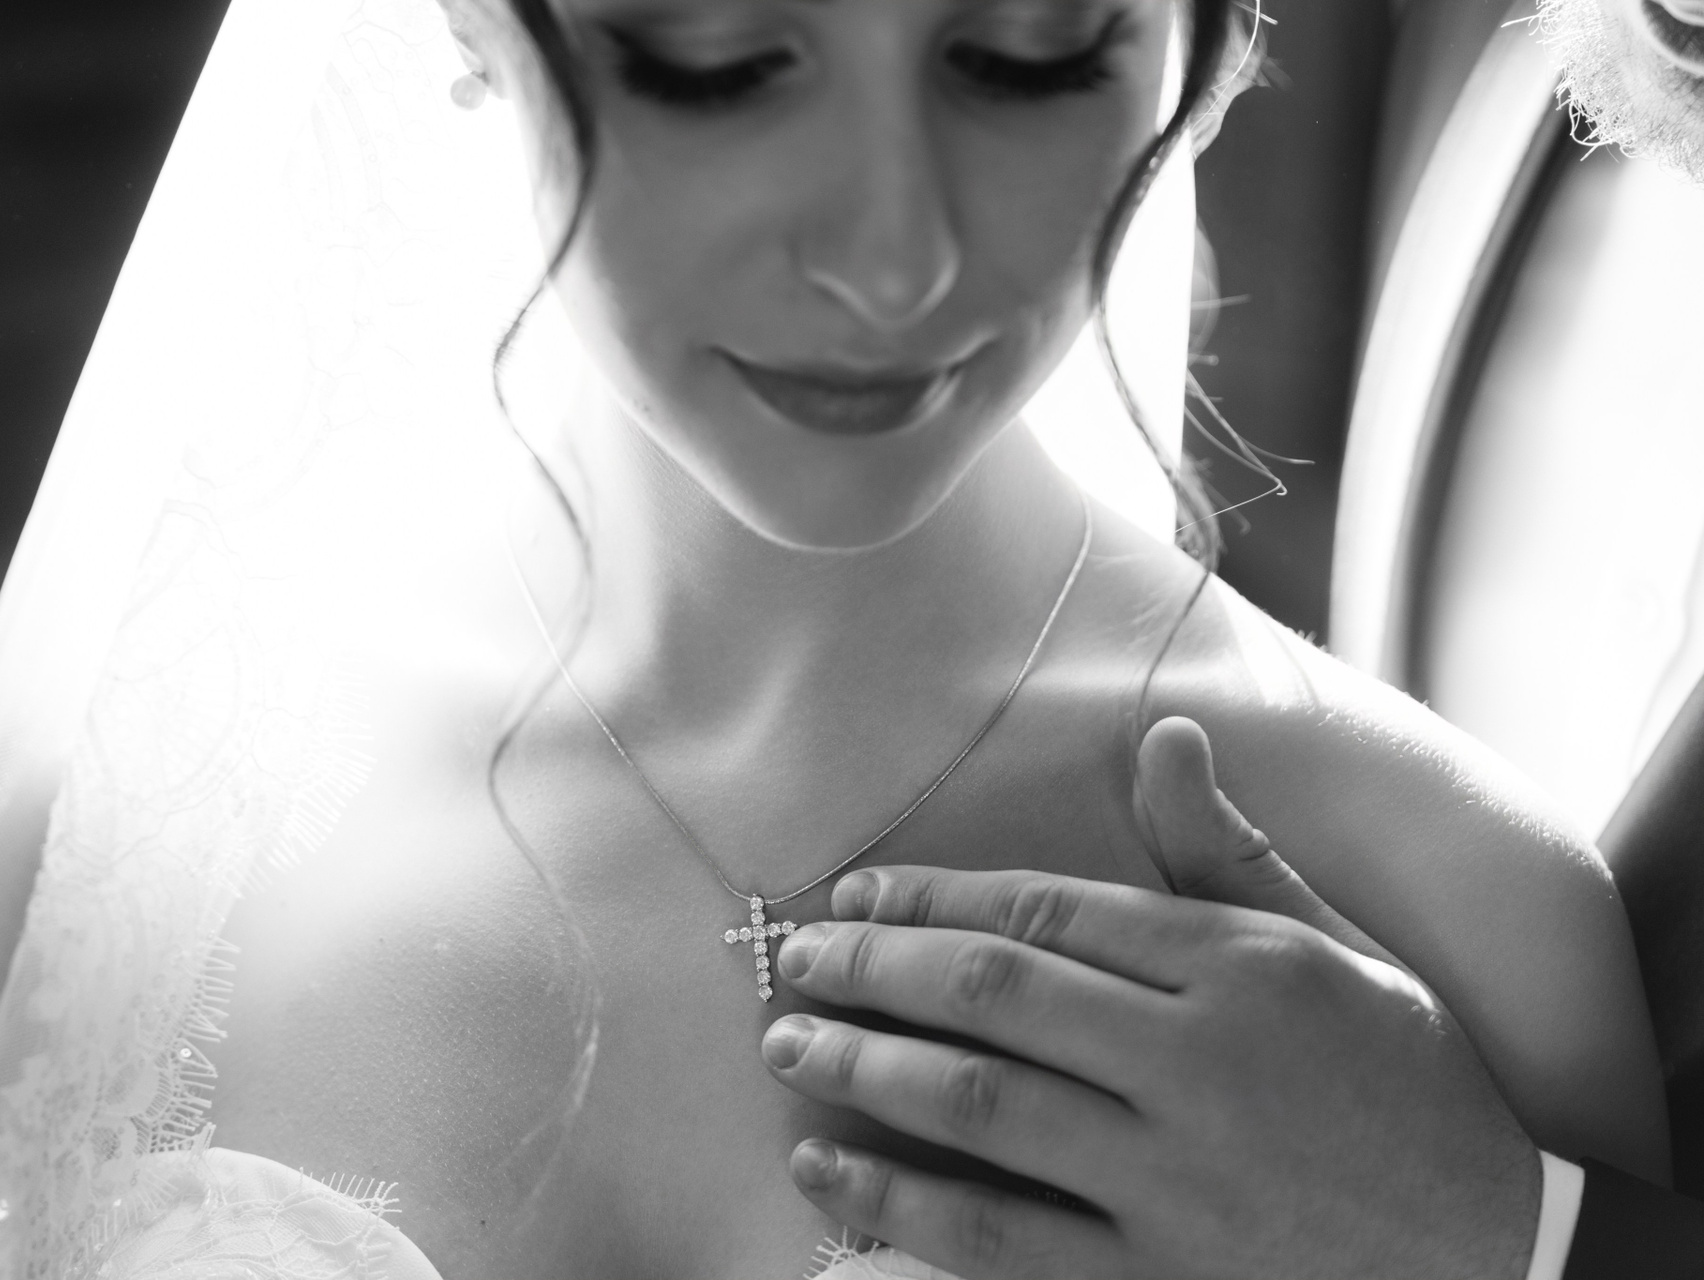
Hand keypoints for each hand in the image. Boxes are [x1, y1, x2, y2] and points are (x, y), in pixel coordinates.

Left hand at [763, 717, 1542, 1278]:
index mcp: (1236, 968)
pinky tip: (829, 1170)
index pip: (1044, 911)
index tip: (857, 894)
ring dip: (863, 1069)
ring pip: (979, 1108)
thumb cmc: (1404, 1079)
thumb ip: (1228, 851)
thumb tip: (1164, 735)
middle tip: (795, 961)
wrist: (1495, 1249)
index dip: (931, 897)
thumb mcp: (1332, 946)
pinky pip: (999, 1239)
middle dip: (871, 971)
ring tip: (786, 1047)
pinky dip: (900, 1203)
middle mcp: (1198, 1066)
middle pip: (990, 995)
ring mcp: (1175, 1182)